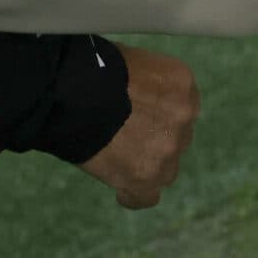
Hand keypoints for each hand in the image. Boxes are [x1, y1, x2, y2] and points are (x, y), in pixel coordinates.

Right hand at [78, 45, 199, 208]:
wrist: (73, 92)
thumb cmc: (93, 68)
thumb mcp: (132, 61)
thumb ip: (147, 84)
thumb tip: (137, 96)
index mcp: (183, 84)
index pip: (181, 108)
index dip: (159, 114)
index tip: (140, 116)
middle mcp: (184, 117)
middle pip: (175, 138)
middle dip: (154, 139)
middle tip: (123, 135)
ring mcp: (167, 150)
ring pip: (165, 168)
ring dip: (146, 165)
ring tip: (115, 159)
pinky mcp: (145, 178)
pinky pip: (146, 196)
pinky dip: (133, 195)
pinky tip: (121, 191)